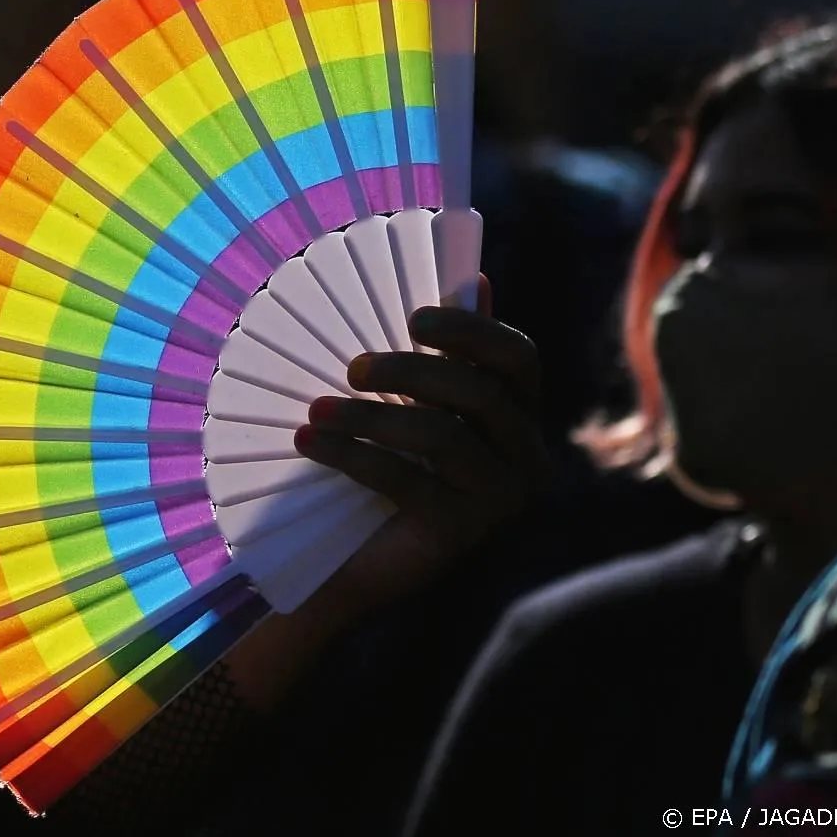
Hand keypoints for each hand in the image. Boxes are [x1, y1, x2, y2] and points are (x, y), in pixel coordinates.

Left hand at [293, 275, 545, 613]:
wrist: (356, 561)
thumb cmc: (389, 465)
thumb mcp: (415, 404)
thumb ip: (447, 351)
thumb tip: (475, 276)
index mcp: (521, 417)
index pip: (519, 357)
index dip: (470, 329)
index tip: (413, 317)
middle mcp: (526, 459)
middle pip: (479, 393)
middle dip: (410, 371)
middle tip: (352, 368)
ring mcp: (499, 501)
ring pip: (441, 436)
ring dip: (370, 415)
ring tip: (315, 409)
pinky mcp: (460, 534)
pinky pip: (407, 480)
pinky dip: (352, 454)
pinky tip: (310, 441)